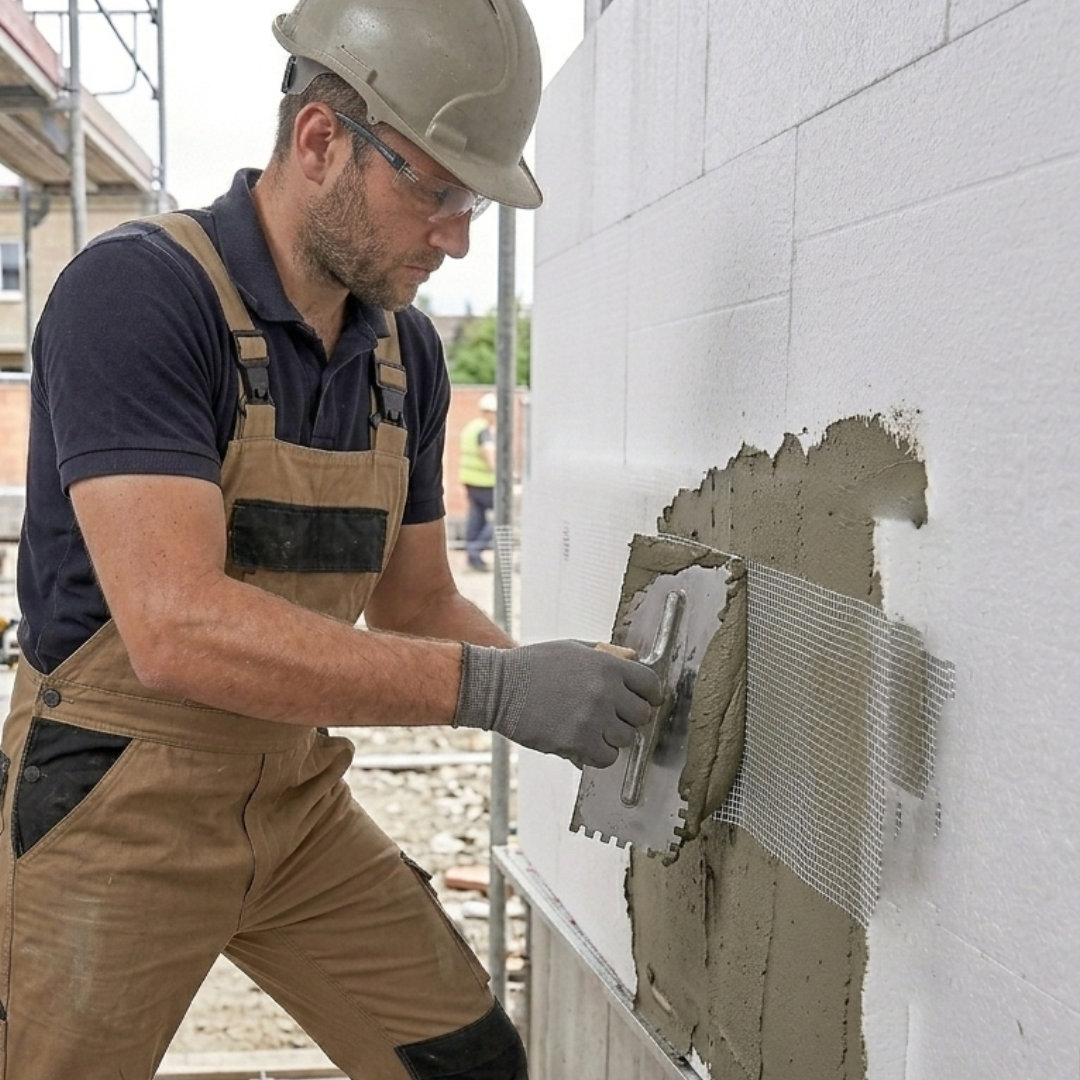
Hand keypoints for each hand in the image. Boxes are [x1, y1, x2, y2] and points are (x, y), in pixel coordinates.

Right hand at [453, 640, 663, 767]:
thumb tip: (633, 659)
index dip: (649, 695)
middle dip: (628, 717)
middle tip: (611, 716)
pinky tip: (584, 743)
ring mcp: (593, 718)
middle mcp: (605, 691)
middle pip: (641, 715)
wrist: (499, 687)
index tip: (644, 701)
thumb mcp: (573, 648)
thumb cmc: (532, 666)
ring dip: (612, 737)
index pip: (650, 684)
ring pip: (626, 739)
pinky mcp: (578, 741)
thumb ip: (605, 654)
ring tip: (592, 729)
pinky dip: (598, 755)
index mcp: (606, 665)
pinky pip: (607, 758)